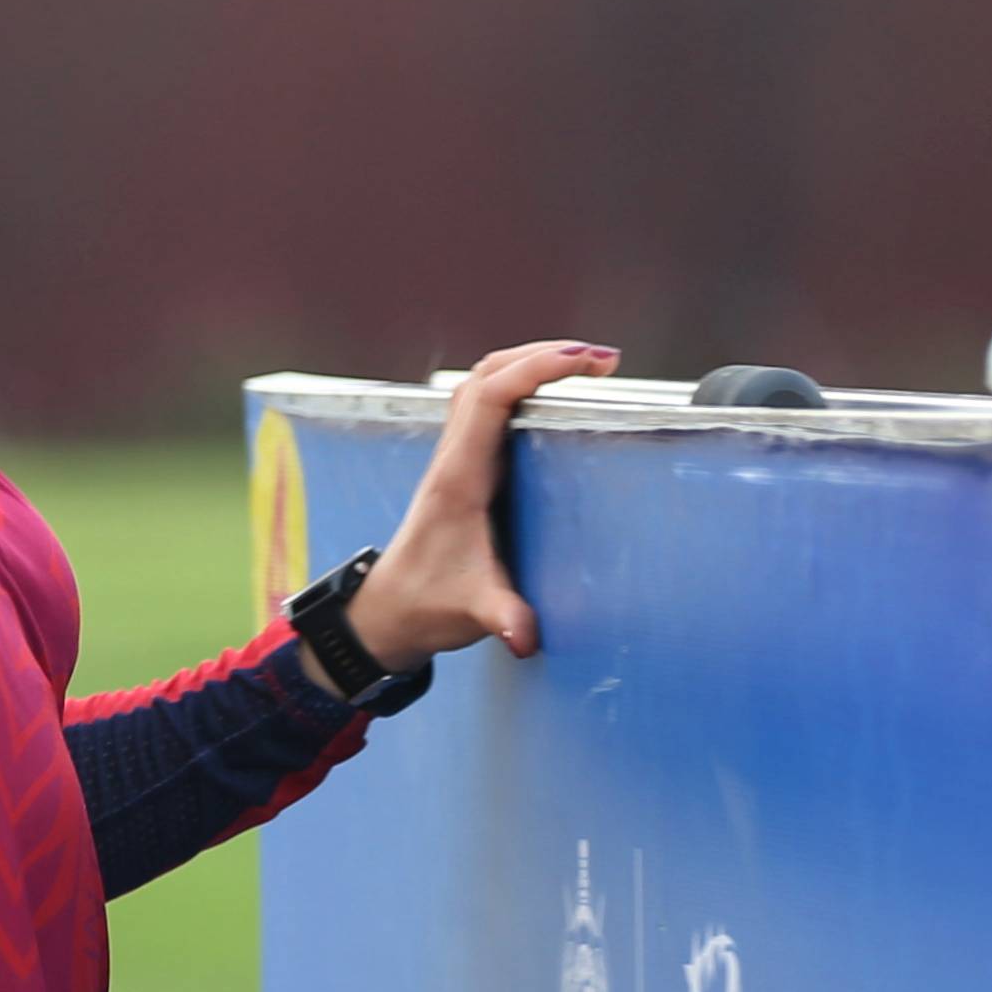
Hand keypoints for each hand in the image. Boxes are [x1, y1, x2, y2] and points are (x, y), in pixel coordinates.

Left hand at [336, 341, 619, 677]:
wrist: (389, 610)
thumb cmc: (428, 604)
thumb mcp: (471, 612)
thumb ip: (501, 618)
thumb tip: (526, 636)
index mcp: (458, 477)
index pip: (490, 398)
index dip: (536, 370)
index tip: (584, 363)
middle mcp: (453, 455)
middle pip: (489, 373)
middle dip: (545, 355)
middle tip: (602, 360)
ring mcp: (455, 455)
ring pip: (485, 380)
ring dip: (532, 362)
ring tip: (585, 363)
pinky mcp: (463, 463)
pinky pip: (488, 401)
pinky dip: (521, 382)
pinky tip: (553, 393)